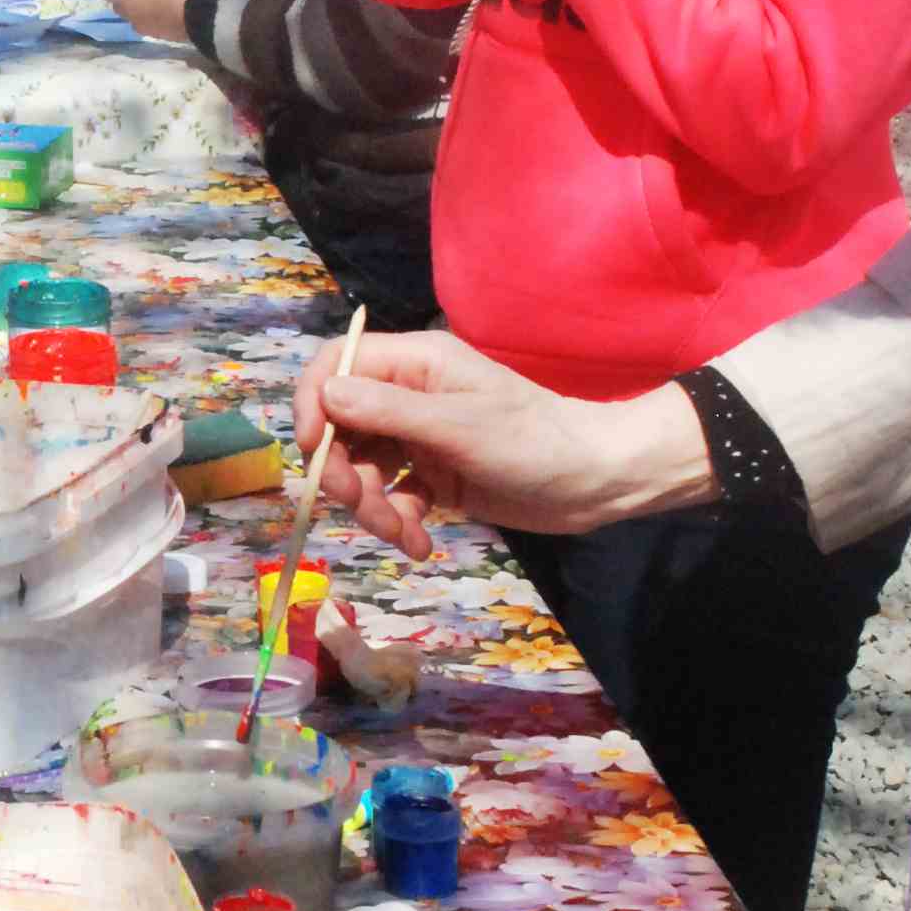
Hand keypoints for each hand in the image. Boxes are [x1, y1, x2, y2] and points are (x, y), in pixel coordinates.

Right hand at [287, 333, 718, 556]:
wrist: (597, 482)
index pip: (336, 366)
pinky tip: (420, 545)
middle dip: (341, 470)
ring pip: (360, 468)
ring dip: (370, 507)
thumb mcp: (457, 425)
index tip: (314, 448)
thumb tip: (326, 395)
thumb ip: (387, 411)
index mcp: (414, 364)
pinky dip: (398, 524)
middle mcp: (409, 396)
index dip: (313, 404)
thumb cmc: (534, 441)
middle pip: (339, 424)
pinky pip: (392, 499)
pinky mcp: (433, 478)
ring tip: (402, 534)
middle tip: (359, 504)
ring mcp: (419, 439)